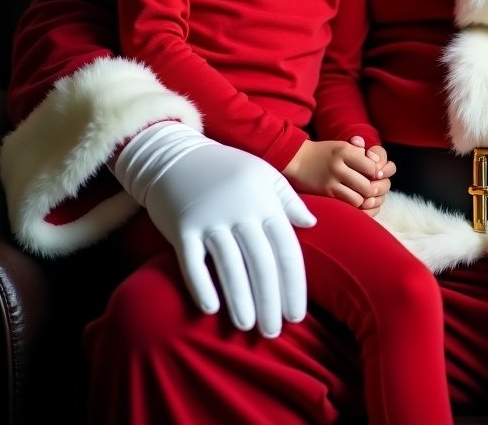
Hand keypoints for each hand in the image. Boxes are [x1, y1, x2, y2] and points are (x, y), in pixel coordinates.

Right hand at [112, 121, 316, 337]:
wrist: (176, 155)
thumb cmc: (225, 168)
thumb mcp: (263, 174)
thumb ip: (287, 199)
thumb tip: (311, 223)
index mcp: (265, 201)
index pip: (285, 249)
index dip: (293, 284)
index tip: (297, 314)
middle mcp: (241, 211)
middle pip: (261, 263)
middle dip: (270, 301)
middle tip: (273, 332)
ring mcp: (211, 219)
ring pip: (230, 267)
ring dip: (241, 300)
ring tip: (248, 326)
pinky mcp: (182, 227)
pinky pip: (193, 262)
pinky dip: (202, 286)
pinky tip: (211, 309)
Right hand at [284, 137, 392, 213]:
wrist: (296, 159)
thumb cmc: (324, 153)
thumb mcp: (342, 146)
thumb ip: (361, 153)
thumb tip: (378, 165)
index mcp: (345, 151)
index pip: (372, 167)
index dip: (376, 173)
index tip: (374, 175)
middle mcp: (338, 166)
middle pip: (367, 185)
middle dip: (372, 189)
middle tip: (370, 189)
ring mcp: (330, 181)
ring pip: (358, 198)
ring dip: (362, 199)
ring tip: (360, 194)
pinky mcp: (324, 194)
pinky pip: (346, 205)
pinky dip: (352, 205)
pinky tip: (351, 199)